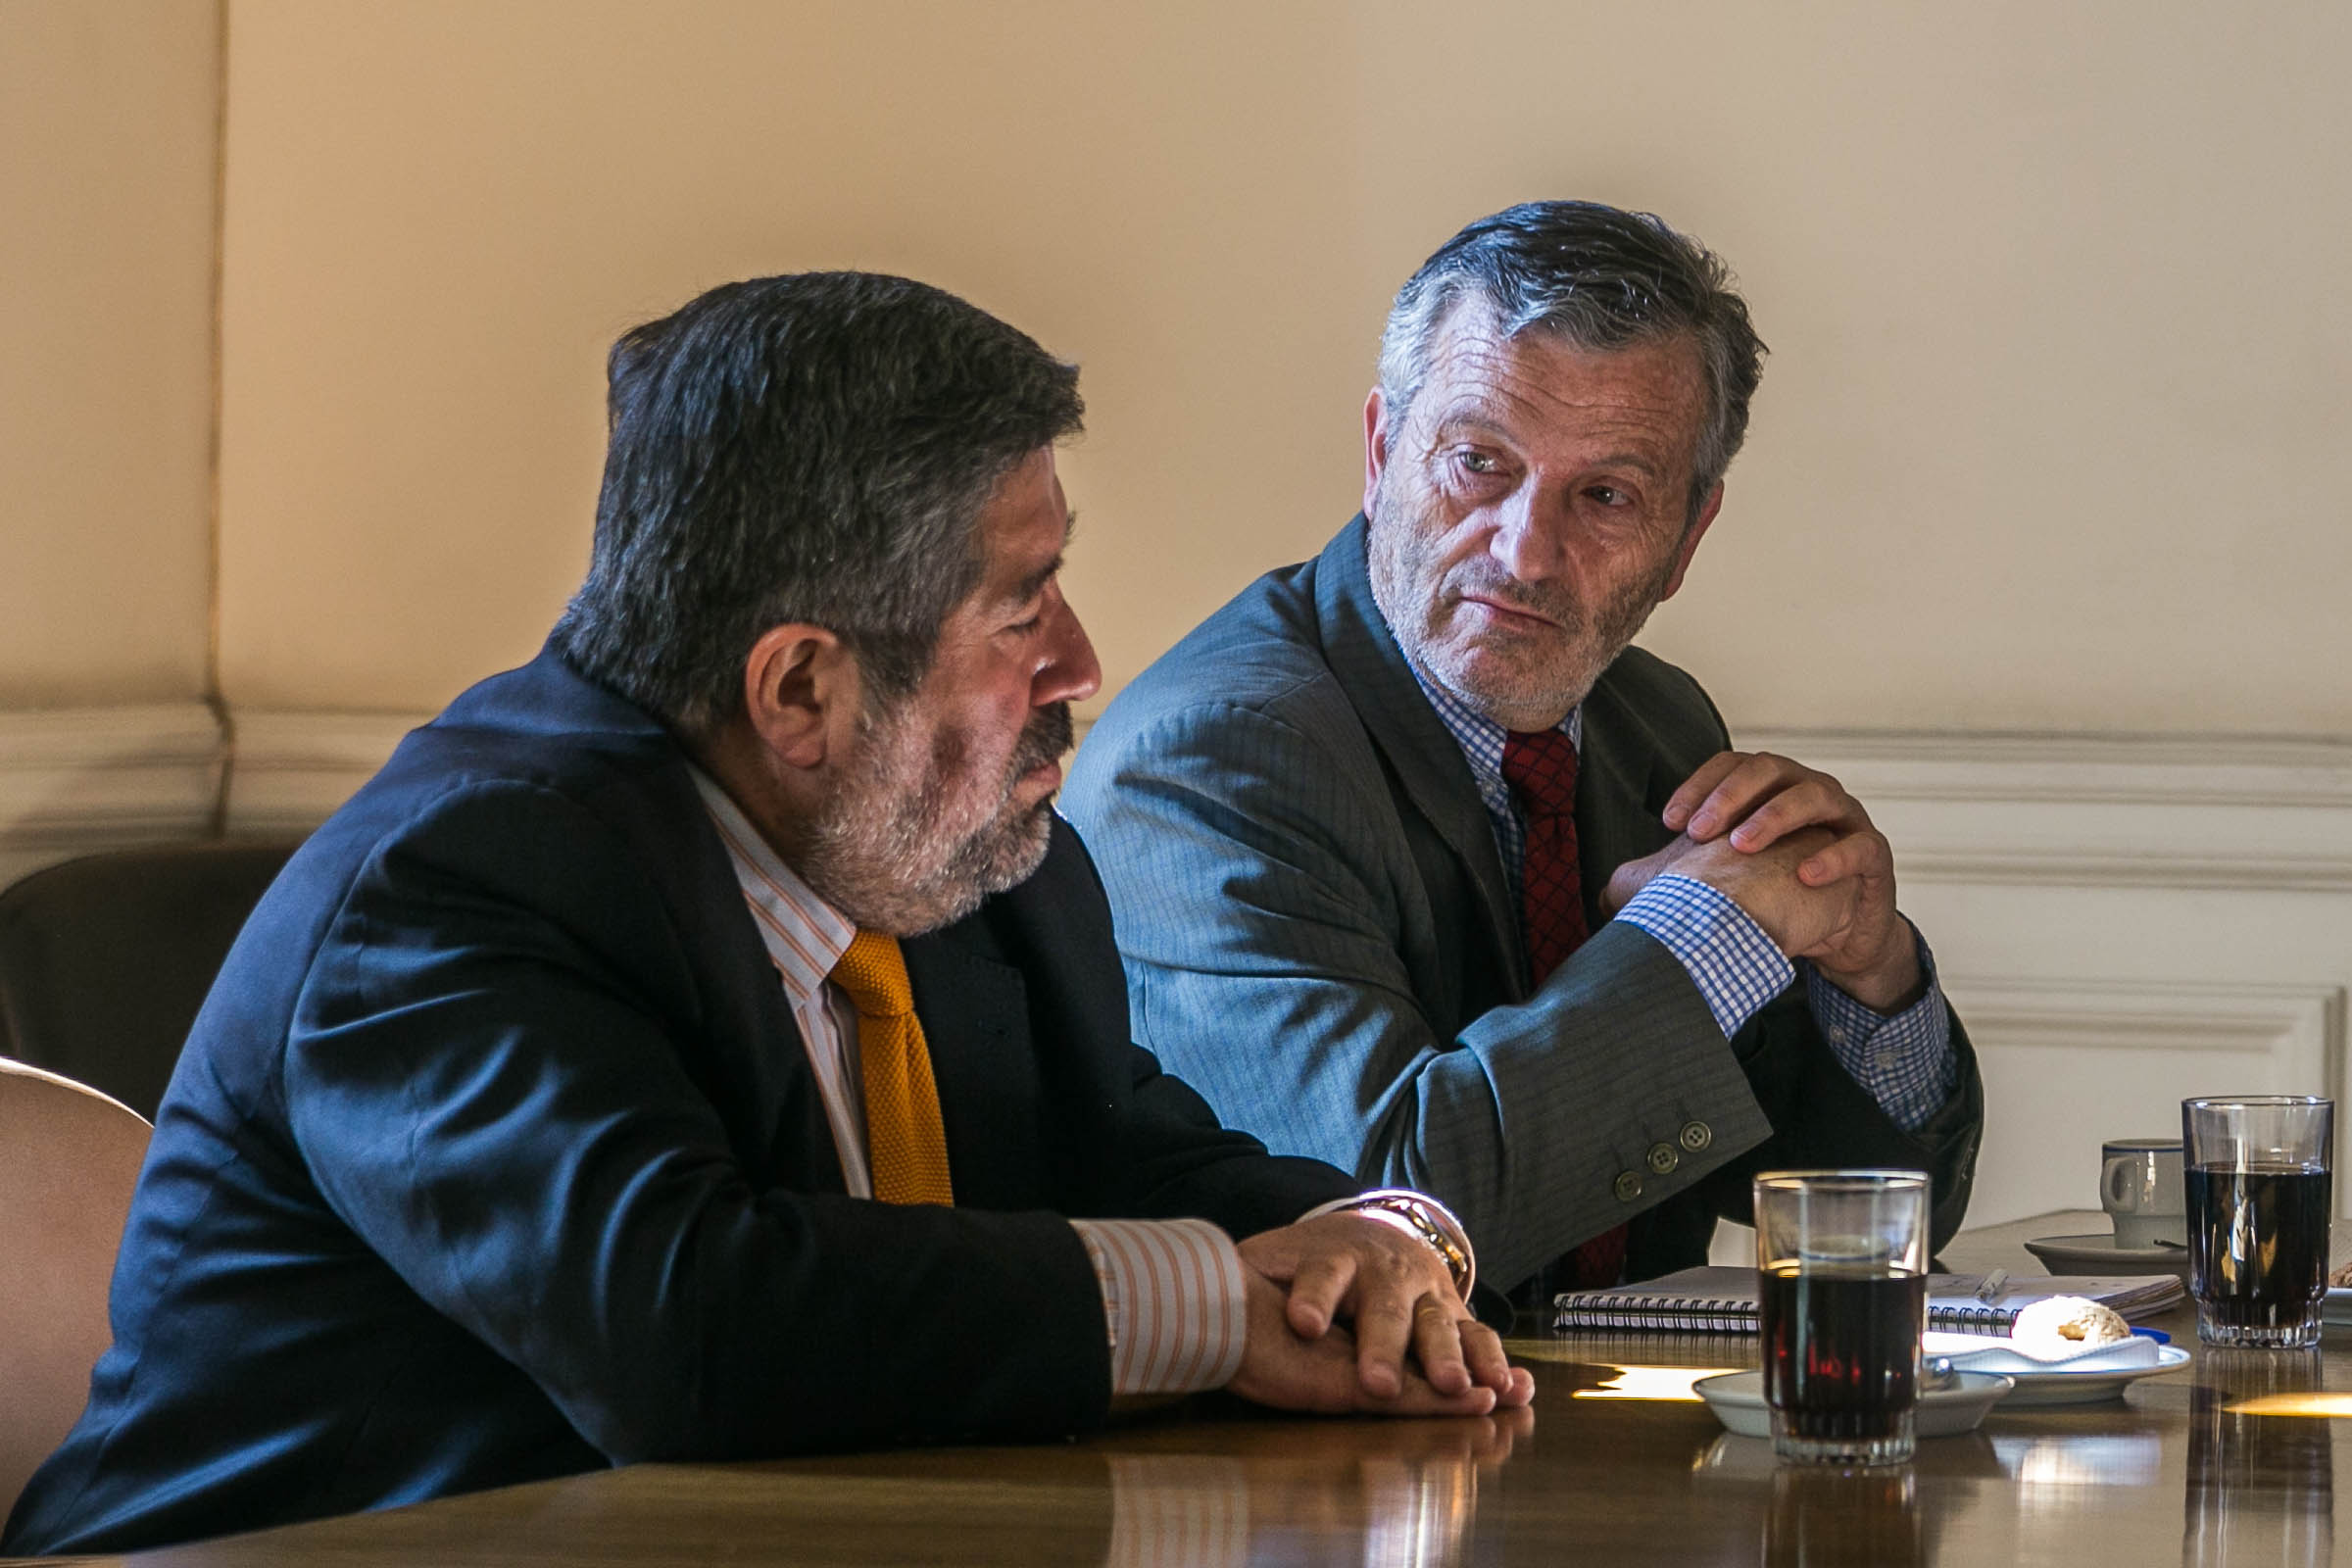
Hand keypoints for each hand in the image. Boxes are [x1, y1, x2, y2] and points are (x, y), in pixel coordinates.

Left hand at [1229, 1213, 1532, 1413]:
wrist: (1374, 1233)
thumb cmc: (1307, 1261)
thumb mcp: (1271, 1257)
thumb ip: (1240, 1271)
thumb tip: (1192, 1279)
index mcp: (1333, 1258)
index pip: (1319, 1277)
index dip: (1312, 1299)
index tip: (1302, 1324)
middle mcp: (1386, 1274)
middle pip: (1387, 1310)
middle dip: (1387, 1346)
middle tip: (1380, 1384)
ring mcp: (1426, 1292)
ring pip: (1439, 1324)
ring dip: (1451, 1357)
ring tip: (1457, 1390)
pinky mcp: (1455, 1314)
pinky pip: (1480, 1338)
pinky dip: (1498, 1365)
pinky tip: (1514, 1391)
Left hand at [1626, 750, 1921, 1010]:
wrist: (1842, 935)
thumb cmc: (1778, 896)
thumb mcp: (1727, 881)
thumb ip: (1678, 876)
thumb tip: (1608, 894)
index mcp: (1770, 789)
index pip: (1731, 765)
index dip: (1699, 786)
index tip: (1669, 822)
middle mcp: (1808, 791)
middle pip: (1770, 768)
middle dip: (1730, 794)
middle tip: (1698, 832)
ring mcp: (1845, 818)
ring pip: (1814, 795)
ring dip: (1774, 816)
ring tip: (1742, 846)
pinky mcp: (1874, 855)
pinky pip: (1859, 846)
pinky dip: (1832, 857)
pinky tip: (1804, 875)